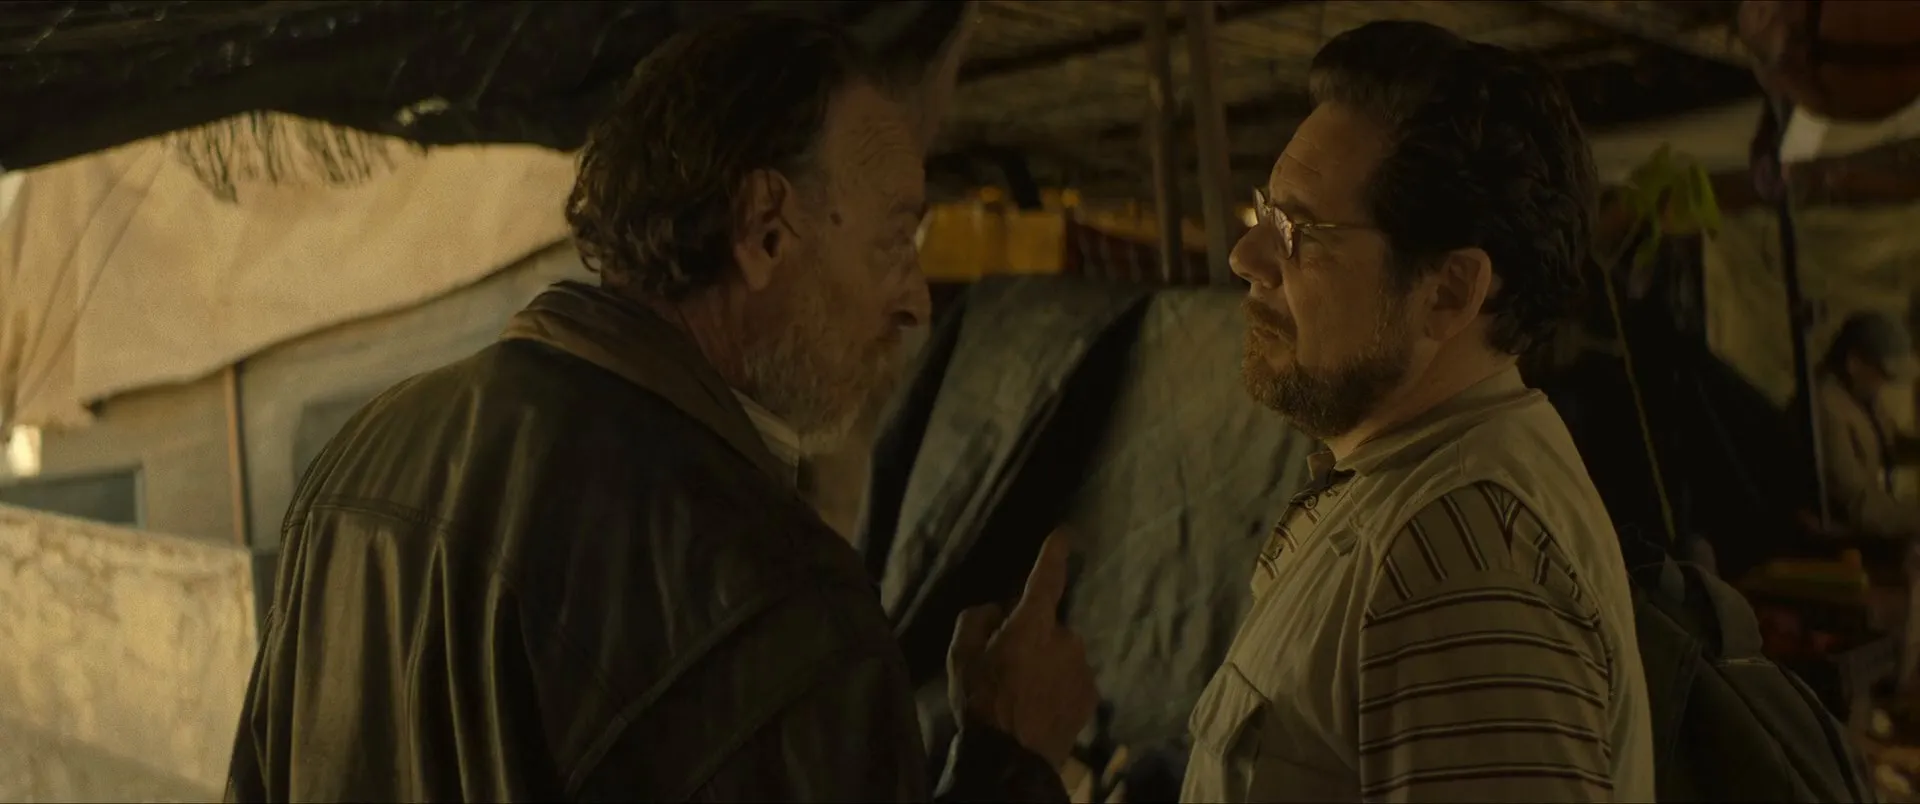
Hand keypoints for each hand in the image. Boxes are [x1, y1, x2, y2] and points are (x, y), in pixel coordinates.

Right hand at [946, 530, 1099, 767]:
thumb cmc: (981, 704)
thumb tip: (996, 610)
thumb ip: (976, 621)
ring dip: (1046, 666)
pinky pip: (1072, 680)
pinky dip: (1058, 689)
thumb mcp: (959, 658)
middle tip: (1008, 670)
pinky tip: (1038, 709)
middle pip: (1047, 628)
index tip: (1063, 536)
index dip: (1053, 556)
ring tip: (1021, 696)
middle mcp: (1064, 640)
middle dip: (1032, 640)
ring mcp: (1082, 669)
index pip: (1044, 580)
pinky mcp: (1091, 696)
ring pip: (1061, 656)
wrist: (1011, 759)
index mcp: (1031, 625)